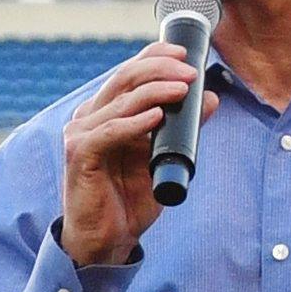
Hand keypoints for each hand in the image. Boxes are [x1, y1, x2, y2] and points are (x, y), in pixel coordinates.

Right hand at [55, 41, 200, 267]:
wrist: (106, 239)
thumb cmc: (127, 199)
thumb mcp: (162, 157)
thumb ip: (183, 128)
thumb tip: (211, 99)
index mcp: (105, 111)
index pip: (128, 71)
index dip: (154, 55)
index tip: (184, 52)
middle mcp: (89, 116)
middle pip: (124, 78)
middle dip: (160, 68)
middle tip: (191, 71)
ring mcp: (80, 134)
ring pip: (119, 101)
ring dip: (154, 91)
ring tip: (182, 89)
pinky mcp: (79, 155)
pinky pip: (108, 132)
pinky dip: (133, 122)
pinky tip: (156, 116)